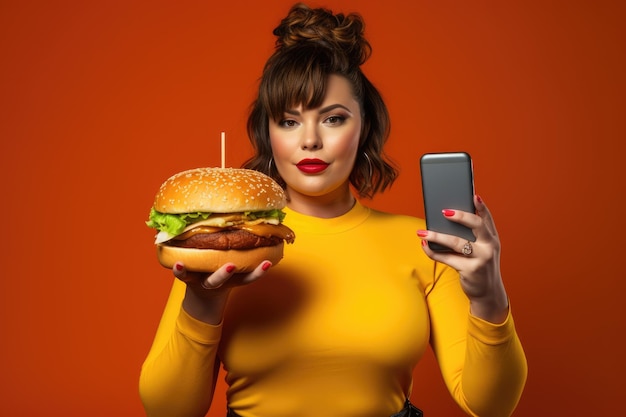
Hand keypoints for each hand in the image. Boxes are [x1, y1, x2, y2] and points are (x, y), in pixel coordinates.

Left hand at [172, 260, 271, 322]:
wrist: (203, 295)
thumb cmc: (221, 272)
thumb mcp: (233, 268)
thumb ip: (243, 250)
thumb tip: (262, 223)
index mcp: (232, 279)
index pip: (249, 277)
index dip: (258, 272)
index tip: (266, 264)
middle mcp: (217, 280)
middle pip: (222, 279)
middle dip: (225, 273)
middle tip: (231, 266)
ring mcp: (202, 280)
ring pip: (202, 278)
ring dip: (196, 272)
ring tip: (199, 265)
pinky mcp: (187, 278)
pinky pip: (182, 276)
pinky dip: (178, 270)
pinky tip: (177, 264)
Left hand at [417, 195, 508, 322]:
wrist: (488, 292)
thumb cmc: (480, 265)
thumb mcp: (482, 250)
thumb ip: (471, 236)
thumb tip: (445, 220)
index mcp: (492, 238)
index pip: (487, 218)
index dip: (481, 206)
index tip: (473, 196)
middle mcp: (490, 246)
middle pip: (476, 225)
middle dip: (460, 216)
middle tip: (444, 211)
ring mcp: (481, 259)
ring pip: (457, 242)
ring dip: (437, 236)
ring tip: (422, 232)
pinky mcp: (470, 270)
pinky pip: (447, 258)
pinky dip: (433, 252)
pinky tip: (424, 245)